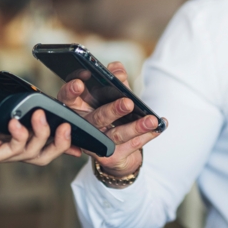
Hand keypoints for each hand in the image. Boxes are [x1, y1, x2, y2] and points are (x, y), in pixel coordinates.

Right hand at [56, 61, 165, 177]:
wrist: (118, 152)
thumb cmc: (113, 116)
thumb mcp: (113, 95)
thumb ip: (115, 81)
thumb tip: (117, 69)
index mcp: (79, 108)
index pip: (68, 98)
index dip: (71, 91)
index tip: (80, 83)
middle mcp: (85, 127)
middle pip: (97, 118)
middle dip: (112, 110)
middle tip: (128, 103)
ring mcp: (96, 144)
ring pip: (116, 134)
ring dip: (136, 127)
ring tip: (152, 120)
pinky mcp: (110, 157)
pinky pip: (131, 145)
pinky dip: (147, 135)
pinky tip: (159, 127)